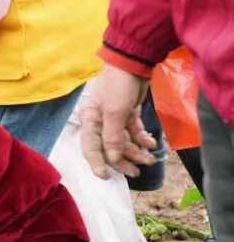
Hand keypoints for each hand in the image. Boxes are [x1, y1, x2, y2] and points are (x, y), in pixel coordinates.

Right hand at [80, 64, 156, 178]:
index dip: (97, 164)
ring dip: (136, 152)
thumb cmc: (117, 86)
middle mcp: (100, 123)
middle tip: (137, 172)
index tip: (106, 177)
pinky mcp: (128, 115)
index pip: (90, 148)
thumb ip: (113, 137)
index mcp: (90, 122)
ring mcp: (114, 120)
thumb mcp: (114, 112)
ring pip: (124, 143)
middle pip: (109, 149)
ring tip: (151, 159)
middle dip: (123, 161)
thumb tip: (113, 158)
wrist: (132, 64)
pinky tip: (152, 144)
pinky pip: (134, 133)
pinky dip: (142, 139)